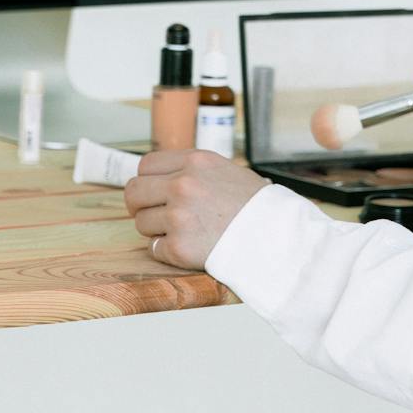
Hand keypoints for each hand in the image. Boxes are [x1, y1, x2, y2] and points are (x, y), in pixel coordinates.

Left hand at [123, 148, 269, 269]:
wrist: (277, 237)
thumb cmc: (256, 206)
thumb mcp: (226, 171)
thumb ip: (193, 171)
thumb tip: (162, 177)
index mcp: (194, 161)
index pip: (146, 164)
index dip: (147, 180)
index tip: (152, 191)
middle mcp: (182, 185)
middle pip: (134, 192)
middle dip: (139, 205)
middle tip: (150, 214)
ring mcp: (179, 216)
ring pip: (142, 223)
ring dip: (156, 230)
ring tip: (182, 232)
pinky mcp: (179, 247)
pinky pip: (155, 249)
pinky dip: (167, 251)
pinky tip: (188, 248)